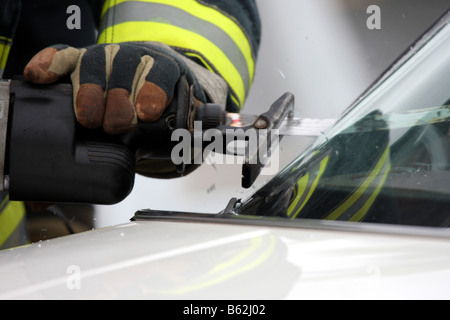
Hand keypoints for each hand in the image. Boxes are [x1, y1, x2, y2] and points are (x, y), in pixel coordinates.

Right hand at [24, 42, 207, 133]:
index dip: (152, 89)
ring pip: (93, 62)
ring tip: (87, 117)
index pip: (159, 71)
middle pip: (124, 67)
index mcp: (164, 66)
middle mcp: (134, 57)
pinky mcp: (80, 62)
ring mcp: (106, 58)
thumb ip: (202, 122)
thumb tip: (220, 127)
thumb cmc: (165, 103)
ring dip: (88, 88)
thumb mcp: (187, 111)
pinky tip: (38, 76)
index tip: (146, 113)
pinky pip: (63, 57)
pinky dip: (50, 65)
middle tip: (115, 124)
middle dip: (119, 96)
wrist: (146, 87)